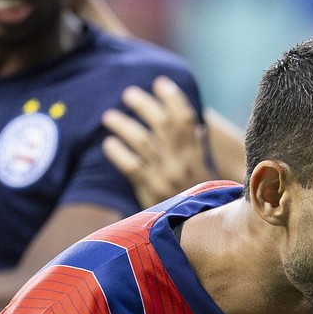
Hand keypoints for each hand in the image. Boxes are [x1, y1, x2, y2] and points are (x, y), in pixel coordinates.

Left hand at [100, 77, 212, 207]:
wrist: (203, 231)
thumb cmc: (202, 199)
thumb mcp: (204, 171)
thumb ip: (196, 148)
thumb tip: (194, 127)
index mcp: (196, 154)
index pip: (186, 118)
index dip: (173, 97)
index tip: (160, 83)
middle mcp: (181, 162)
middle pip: (161, 124)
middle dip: (144, 105)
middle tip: (128, 94)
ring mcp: (166, 176)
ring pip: (143, 142)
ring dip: (124, 125)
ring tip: (109, 116)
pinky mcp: (151, 192)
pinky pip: (132, 167)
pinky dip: (118, 153)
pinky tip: (108, 145)